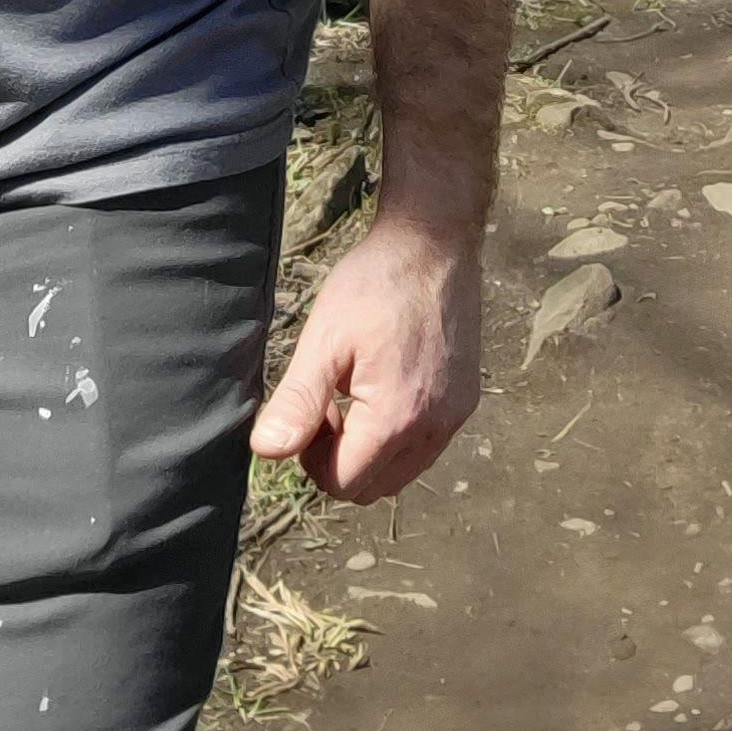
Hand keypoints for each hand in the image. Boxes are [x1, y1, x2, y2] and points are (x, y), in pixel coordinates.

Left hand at [249, 212, 481, 501]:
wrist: (433, 243)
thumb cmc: (374, 283)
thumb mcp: (324, 338)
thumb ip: (298, 401)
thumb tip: (266, 451)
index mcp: (396, 417)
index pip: (344, 483)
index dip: (313, 459)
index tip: (312, 411)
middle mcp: (434, 427)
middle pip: (373, 487)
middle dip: (341, 460)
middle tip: (329, 406)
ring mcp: (455, 415)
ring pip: (402, 472)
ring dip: (370, 451)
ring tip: (355, 396)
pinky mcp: (465, 400)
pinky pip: (426, 446)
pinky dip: (398, 436)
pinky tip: (384, 386)